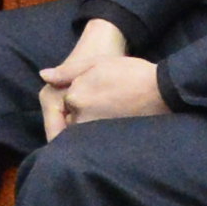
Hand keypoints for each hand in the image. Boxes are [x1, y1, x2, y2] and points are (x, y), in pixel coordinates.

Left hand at [40, 19, 165, 133]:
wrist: (163, 91)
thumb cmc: (130, 73)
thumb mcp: (96, 64)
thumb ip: (68, 72)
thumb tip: (44, 76)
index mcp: (76, 97)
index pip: (65, 102)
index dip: (75, 97)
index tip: (92, 93)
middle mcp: (83, 117)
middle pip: (71, 121)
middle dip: (77, 116)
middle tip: (101, 106)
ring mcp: (97, 131)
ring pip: (83, 132)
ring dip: (87, 128)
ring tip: (109, 114)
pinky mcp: (111, 141)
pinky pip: (96, 141)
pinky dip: (99, 137)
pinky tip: (112, 129)